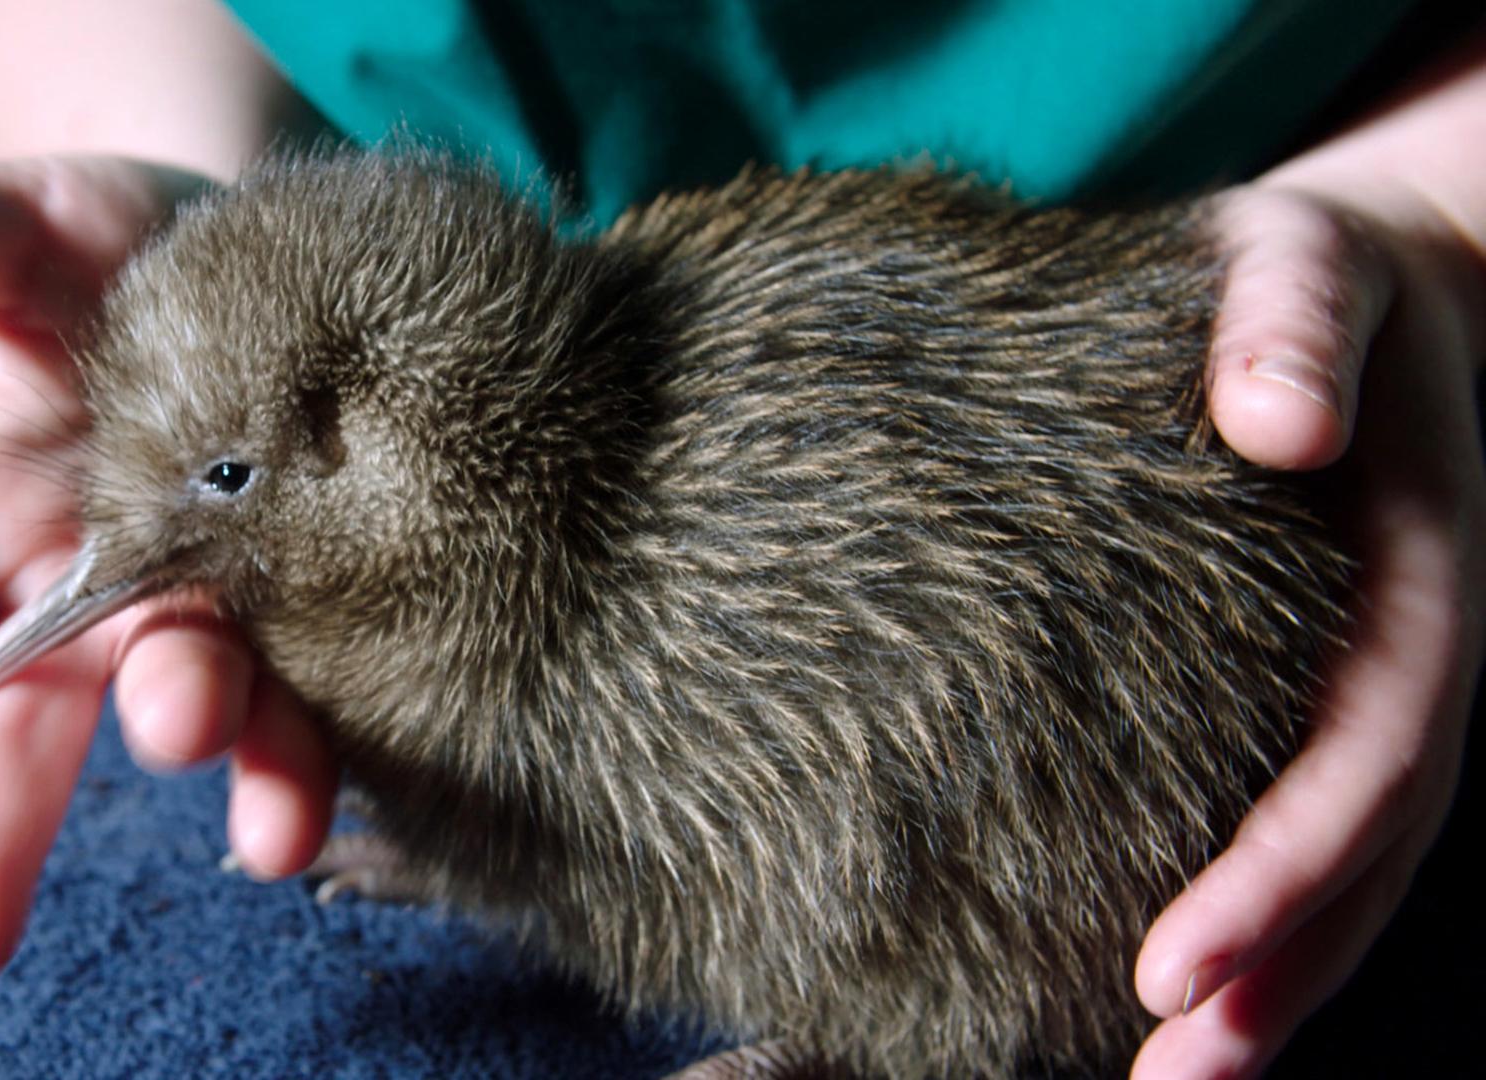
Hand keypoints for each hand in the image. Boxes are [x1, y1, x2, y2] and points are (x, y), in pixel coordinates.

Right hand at [0, 158, 338, 991]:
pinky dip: (306, 754)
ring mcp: (197, 607)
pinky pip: (309, 698)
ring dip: (205, 761)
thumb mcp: (2, 223)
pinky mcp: (316, 610)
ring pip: (179, 713)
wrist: (279, 251)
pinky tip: (303, 807)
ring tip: (250, 832)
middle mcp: (74, 589)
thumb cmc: (112, 241)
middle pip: (10, 731)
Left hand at [1131, 175, 1484, 1074]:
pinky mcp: (1292, 696)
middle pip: (1364, 854)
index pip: (1364, 752)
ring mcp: (1358, 689)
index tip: (1172, 960)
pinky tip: (1166, 992)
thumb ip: (1291, 323)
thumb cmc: (1298, 279)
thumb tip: (1281, 421)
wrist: (1330, 285)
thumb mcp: (1298, 262)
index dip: (1282, 868)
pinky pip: (1288, 826)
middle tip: (1165, 1076)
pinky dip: (1248, 922)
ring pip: (1343, 870)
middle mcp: (1402, 658)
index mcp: (1413, 577)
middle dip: (1277, 976)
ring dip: (1271, 987)